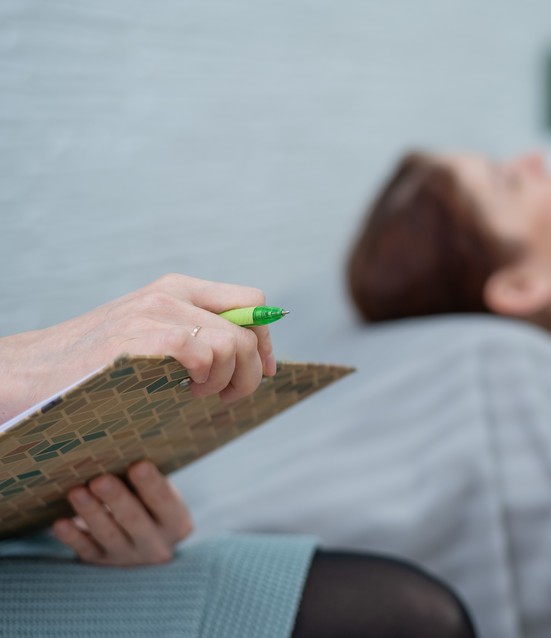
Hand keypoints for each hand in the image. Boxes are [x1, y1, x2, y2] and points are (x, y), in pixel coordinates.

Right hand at [1, 274, 276, 419]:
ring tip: (196, 394)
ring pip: (234, 345)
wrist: (28, 373)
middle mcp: (171, 293)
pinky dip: (206, 380)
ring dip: (228, 381)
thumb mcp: (151, 339)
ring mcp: (155, 313)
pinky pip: (205, 354)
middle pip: (250, 326)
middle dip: (253, 370)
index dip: (265, 341)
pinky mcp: (141, 338)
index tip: (265, 372)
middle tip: (226, 396)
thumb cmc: (94, 366)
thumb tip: (253, 361)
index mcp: (178, 289)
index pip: (251, 303)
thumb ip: (195, 337)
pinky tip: (182, 392)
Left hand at [52, 461, 191, 565]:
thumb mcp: (162, 497)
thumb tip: (124, 452)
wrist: (145, 544)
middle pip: (134, 520)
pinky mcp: (102, 561)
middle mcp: (155, 544)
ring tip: (76, 492)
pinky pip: (85, 549)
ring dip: (91, 512)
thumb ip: (149, 483)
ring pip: (108, 534)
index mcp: (177, 524)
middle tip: (100, 480)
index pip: (165, 502)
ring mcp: (127, 556)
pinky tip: (61, 523)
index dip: (151, 484)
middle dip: (116, 498)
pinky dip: (72, 537)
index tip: (139, 465)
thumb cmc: (152, 507)